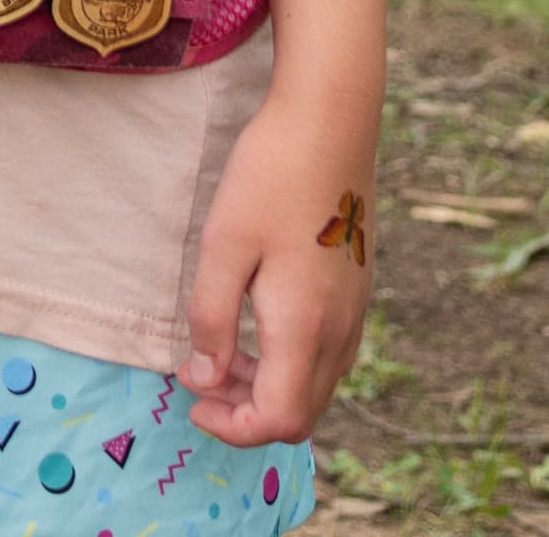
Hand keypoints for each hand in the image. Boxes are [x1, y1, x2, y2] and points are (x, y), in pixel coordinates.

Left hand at [179, 96, 374, 445]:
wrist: (330, 121)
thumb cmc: (270, 176)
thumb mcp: (222, 246)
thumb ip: (212, 318)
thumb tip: (207, 376)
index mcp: (305, 326)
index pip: (279, 420)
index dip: (232, 426)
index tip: (191, 397)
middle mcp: (339, 329)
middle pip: (301, 414)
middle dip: (246, 411)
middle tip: (199, 373)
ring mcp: (355, 311)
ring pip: (316, 385)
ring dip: (268, 385)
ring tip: (221, 347)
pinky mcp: (357, 290)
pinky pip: (327, 353)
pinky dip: (290, 360)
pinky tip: (257, 319)